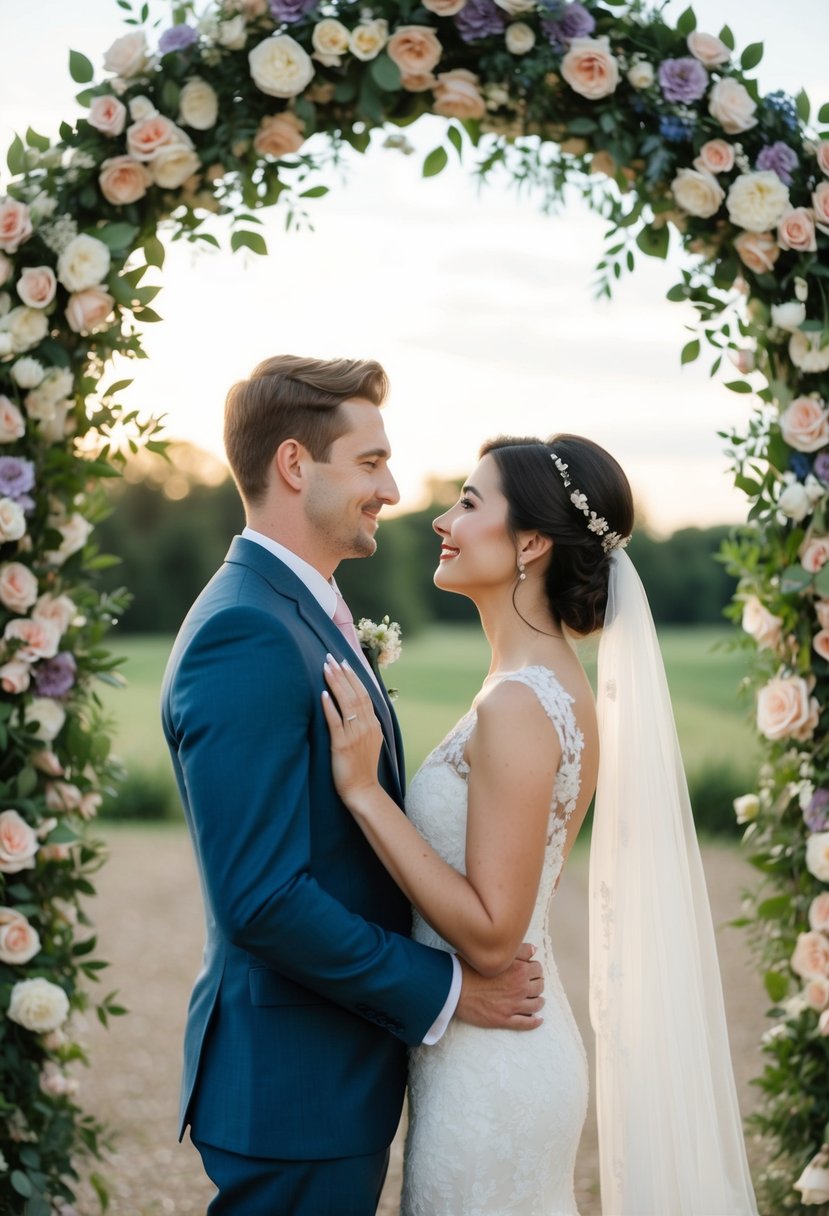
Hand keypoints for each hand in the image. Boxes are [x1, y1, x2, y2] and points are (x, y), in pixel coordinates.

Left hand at [322, 655, 382, 804]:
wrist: (363, 790)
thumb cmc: (362, 767)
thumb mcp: (371, 741)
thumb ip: (366, 723)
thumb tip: (358, 707)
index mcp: (374, 724)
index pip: (364, 693)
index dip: (353, 676)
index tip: (344, 662)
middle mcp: (366, 725)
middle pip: (355, 693)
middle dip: (342, 673)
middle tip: (331, 657)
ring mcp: (355, 734)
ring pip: (346, 702)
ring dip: (336, 683)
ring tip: (326, 668)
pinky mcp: (342, 744)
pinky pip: (336, 721)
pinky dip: (330, 706)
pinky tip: (323, 694)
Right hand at [455, 944, 544, 1030]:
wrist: (453, 989)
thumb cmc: (470, 968)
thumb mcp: (494, 955)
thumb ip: (518, 950)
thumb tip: (535, 949)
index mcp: (518, 970)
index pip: (538, 969)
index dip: (534, 968)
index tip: (529, 970)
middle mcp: (519, 988)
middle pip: (539, 986)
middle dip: (537, 983)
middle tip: (532, 984)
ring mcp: (513, 1006)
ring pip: (536, 1005)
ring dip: (538, 1001)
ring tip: (536, 1000)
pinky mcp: (505, 1019)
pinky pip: (526, 1023)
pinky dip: (535, 1022)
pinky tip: (538, 1020)